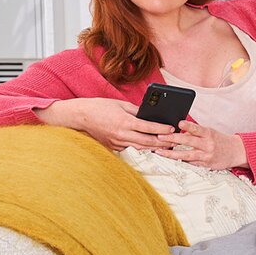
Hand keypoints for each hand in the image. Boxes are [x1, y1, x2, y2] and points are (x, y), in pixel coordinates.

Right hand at [35, 98, 174, 150]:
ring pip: (140, 148)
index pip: (148, 127)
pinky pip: (131, 149)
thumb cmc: (100, 107)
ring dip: (154, 148)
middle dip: (162, 142)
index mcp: (125, 122)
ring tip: (166, 146)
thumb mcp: (121, 104)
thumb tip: (150, 114)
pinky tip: (150, 148)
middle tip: (174, 141)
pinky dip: (141, 149)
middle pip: (147, 141)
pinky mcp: (113, 147)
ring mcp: (117, 142)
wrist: (81, 116)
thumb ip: (137, 110)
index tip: (172, 128)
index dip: (162, 129)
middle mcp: (122, 134)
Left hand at [154, 121, 247, 169]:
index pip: (197, 128)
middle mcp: (207, 144)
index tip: (178, 123)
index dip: (188, 126)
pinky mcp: (205, 165)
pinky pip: (190, 163)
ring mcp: (206, 155)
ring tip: (159, 152)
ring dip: (171, 154)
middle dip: (172, 139)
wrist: (236, 151)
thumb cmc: (220, 140)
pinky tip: (168, 161)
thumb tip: (179, 130)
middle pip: (188, 141)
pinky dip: (179, 161)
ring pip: (186, 155)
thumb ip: (196, 132)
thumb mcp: (210, 132)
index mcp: (208, 133)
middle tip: (160, 137)